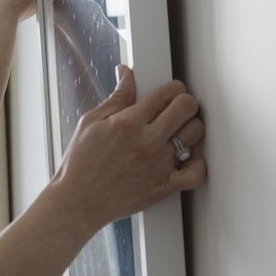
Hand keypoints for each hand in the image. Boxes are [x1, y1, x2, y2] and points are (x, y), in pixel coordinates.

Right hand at [49, 66, 205, 226]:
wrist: (78, 202)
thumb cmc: (81, 164)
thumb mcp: (91, 122)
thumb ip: (116, 97)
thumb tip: (127, 73)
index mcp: (129, 122)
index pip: (168, 93)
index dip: (173, 88)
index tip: (170, 93)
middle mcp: (147, 142)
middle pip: (187, 107)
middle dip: (185, 103)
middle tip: (178, 109)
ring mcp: (158, 165)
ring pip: (195, 134)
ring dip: (191, 129)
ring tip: (179, 132)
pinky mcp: (163, 187)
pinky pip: (196, 174)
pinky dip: (197, 165)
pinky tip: (187, 159)